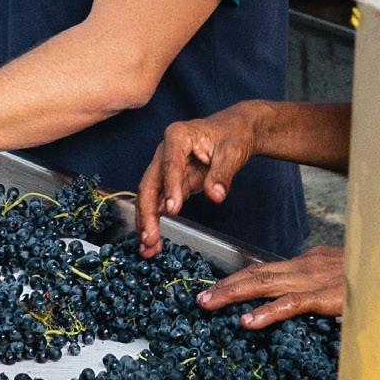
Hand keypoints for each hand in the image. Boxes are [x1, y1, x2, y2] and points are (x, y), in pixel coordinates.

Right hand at [136, 103, 261, 256]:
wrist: (233, 132)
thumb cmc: (232, 136)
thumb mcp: (232, 152)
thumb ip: (222, 174)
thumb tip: (215, 196)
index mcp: (177, 136)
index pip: (170, 164)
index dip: (170, 187)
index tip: (173, 210)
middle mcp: (164, 152)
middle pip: (150, 183)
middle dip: (147, 212)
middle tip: (149, 237)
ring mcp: (164, 168)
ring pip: (150, 197)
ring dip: (147, 222)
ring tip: (148, 247)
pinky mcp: (170, 182)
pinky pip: (159, 203)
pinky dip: (155, 222)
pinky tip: (153, 242)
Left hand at [197, 245, 345, 326]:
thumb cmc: (372, 273)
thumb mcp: (339, 275)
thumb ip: (318, 283)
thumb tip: (300, 295)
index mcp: (307, 262)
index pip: (265, 268)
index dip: (239, 277)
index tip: (217, 287)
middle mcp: (305, 266)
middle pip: (256, 273)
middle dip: (226, 285)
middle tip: (201, 297)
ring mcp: (313, 279)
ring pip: (264, 284)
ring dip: (233, 294)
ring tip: (210, 304)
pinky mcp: (324, 295)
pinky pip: (290, 304)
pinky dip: (266, 313)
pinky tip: (247, 321)